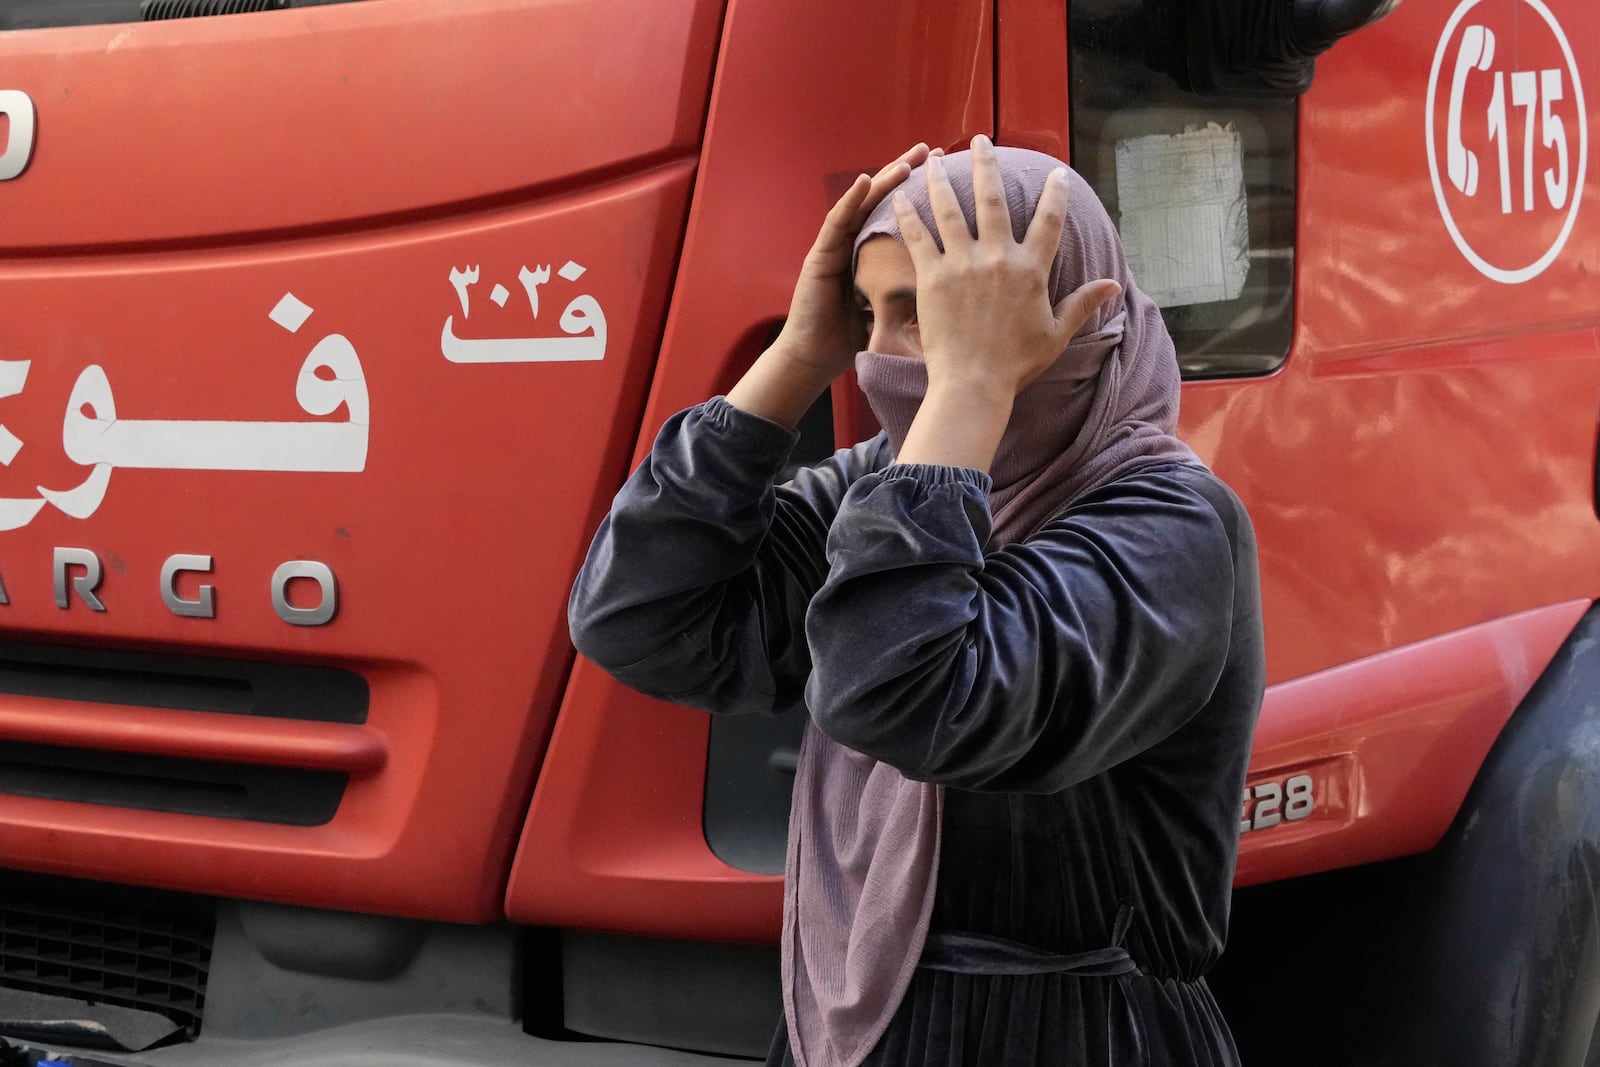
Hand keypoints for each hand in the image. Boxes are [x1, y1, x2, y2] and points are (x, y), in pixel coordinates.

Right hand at [766, 143, 934, 377]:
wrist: (817, 358)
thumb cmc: (856, 339)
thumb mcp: (898, 313)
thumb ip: (921, 294)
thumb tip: (966, 292)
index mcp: (879, 254)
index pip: (908, 214)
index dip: (929, 193)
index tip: (957, 174)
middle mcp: (858, 243)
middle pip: (888, 200)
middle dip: (910, 173)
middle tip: (936, 152)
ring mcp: (837, 246)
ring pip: (864, 204)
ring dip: (884, 180)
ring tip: (908, 162)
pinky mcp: (820, 255)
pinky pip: (837, 222)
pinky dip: (851, 200)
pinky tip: (864, 182)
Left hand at [892, 134, 1119, 399]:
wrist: (973, 384)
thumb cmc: (1016, 364)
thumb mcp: (1056, 333)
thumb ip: (1082, 302)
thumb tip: (1114, 284)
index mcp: (1031, 269)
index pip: (1049, 220)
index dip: (1055, 193)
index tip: (1055, 172)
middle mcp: (998, 258)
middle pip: (993, 199)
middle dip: (986, 165)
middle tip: (979, 141)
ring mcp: (963, 264)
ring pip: (951, 209)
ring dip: (942, 179)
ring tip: (936, 158)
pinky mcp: (933, 276)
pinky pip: (919, 236)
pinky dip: (909, 214)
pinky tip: (901, 195)